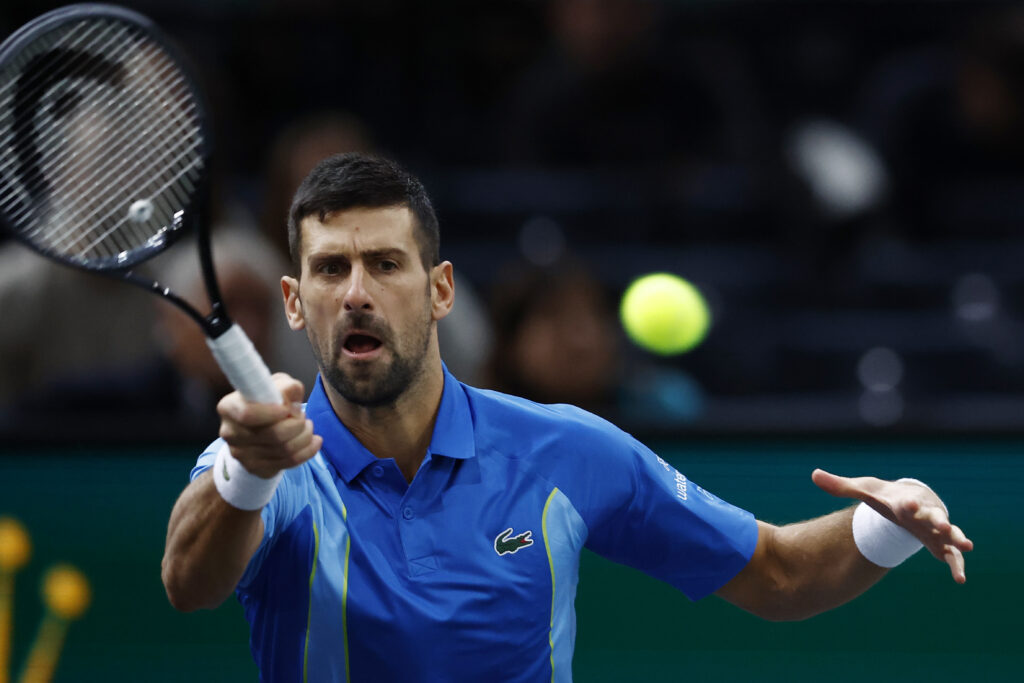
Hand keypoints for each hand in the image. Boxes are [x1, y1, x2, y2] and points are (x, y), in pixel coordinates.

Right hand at [216, 373, 322, 478]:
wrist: (255, 431)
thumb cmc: (265, 403)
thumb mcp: (274, 386)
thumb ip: (285, 386)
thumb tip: (294, 392)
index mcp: (229, 407)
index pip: (247, 414)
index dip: (273, 412)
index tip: (288, 408)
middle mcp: (230, 433)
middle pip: (274, 434)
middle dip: (298, 423)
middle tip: (302, 416)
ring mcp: (242, 454)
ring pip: (286, 449)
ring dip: (305, 435)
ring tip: (307, 426)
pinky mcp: (256, 468)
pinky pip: (290, 461)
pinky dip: (308, 450)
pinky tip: (314, 441)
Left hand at [811, 469, 973, 582]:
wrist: (911, 500)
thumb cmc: (885, 497)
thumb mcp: (865, 490)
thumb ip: (840, 486)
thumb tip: (813, 474)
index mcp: (905, 502)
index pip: (905, 501)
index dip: (907, 503)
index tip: (908, 503)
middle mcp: (924, 514)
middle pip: (932, 516)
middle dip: (938, 520)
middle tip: (942, 525)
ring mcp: (935, 529)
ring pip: (949, 534)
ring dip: (956, 538)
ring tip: (967, 545)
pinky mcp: (940, 544)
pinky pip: (952, 556)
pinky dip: (957, 565)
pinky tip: (961, 580)